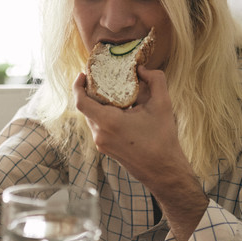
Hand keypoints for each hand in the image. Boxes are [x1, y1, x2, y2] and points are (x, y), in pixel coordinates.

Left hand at [73, 66, 183, 183]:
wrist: (164, 171)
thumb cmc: (163, 139)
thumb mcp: (163, 104)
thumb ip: (155, 80)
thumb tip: (142, 69)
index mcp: (109, 122)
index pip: (81, 101)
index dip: (78, 86)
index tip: (82, 75)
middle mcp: (100, 134)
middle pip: (86, 108)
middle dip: (91, 92)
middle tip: (100, 79)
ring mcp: (102, 144)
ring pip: (92, 118)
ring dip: (98, 105)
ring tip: (112, 93)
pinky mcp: (106, 149)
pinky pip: (98, 128)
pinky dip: (104, 116)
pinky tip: (119, 111)